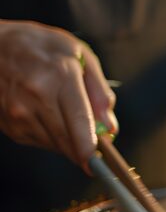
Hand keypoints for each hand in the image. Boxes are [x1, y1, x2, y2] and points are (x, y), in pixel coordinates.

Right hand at [0, 20, 116, 170]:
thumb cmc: (41, 47)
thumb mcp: (79, 55)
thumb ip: (99, 91)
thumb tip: (110, 127)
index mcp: (59, 77)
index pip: (79, 121)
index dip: (90, 147)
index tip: (99, 165)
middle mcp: (36, 97)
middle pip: (67, 140)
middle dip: (85, 149)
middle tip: (95, 146)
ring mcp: (18, 112)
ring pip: (54, 145)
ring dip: (68, 141)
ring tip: (64, 114)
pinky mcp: (8, 124)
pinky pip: (38, 142)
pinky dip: (50, 136)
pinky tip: (47, 115)